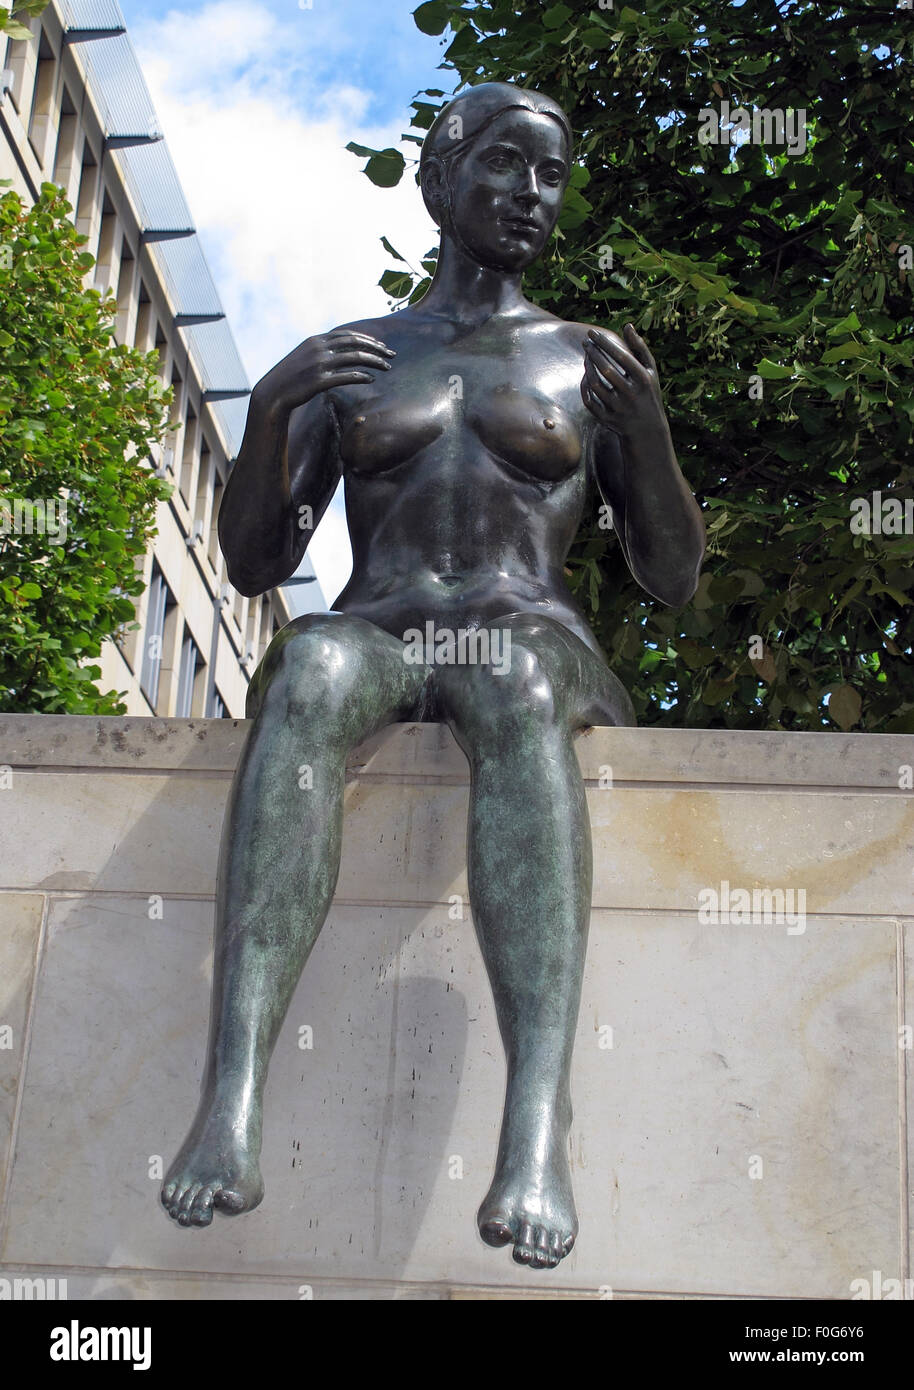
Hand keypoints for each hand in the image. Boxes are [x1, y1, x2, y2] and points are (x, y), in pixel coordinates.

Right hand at [253, 329, 395, 416]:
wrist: (273, 393)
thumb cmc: (291, 378)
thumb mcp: (304, 357)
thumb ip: (321, 351)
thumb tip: (339, 351)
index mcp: (316, 340)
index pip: (348, 335)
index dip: (367, 339)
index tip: (381, 346)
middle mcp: (318, 349)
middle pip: (355, 343)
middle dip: (377, 348)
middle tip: (391, 355)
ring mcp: (319, 365)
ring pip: (355, 358)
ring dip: (374, 362)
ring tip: (387, 368)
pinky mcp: (319, 381)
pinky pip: (347, 376)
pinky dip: (362, 376)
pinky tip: (371, 379)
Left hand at [580, 323, 666, 439]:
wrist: (647, 429)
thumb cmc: (648, 392)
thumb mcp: (650, 371)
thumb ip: (640, 348)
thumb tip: (627, 326)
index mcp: (643, 380)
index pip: (621, 356)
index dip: (604, 343)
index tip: (592, 333)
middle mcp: (631, 394)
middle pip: (606, 369)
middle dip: (593, 352)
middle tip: (586, 342)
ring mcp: (618, 408)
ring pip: (594, 384)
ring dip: (587, 367)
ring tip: (586, 356)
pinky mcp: (607, 419)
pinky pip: (589, 400)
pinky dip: (584, 386)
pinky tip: (585, 375)